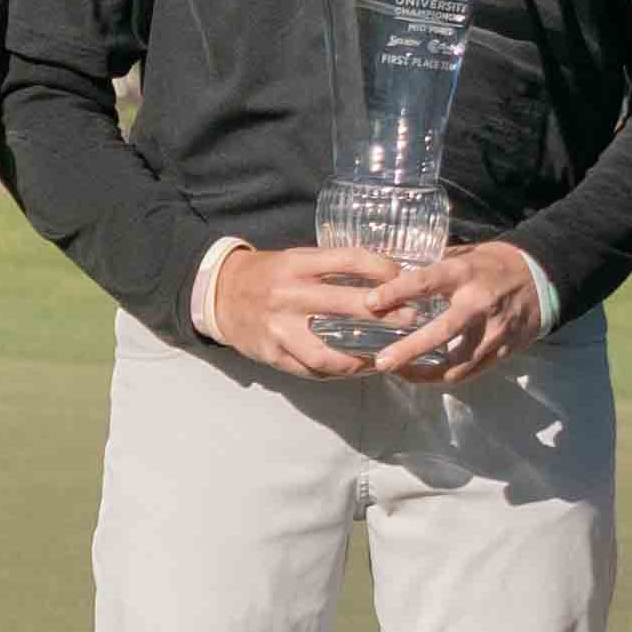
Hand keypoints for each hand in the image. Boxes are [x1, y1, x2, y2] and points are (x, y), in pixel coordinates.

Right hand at [203, 242, 431, 382]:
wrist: (218, 294)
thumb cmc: (266, 274)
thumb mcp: (294, 260)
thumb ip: (330, 268)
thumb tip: (383, 278)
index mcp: (296, 264)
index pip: (349, 260)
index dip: (383, 269)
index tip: (407, 279)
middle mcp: (288, 294)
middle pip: (346, 304)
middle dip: (386, 314)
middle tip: (413, 320)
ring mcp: (278, 328)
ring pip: (327, 350)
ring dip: (362, 357)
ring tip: (386, 358)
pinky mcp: (272, 354)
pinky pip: (311, 369)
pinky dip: (339, 372)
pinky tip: (358, 369)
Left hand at [369, 242, 547, 386]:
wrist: (543, 279)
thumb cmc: (494, 264)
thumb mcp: (465, 254)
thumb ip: (432, 265)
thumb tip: (391, 272)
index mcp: (466, 273)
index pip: (426, 282)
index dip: (396, 292)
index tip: (370, 302)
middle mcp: (480, 303)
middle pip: (442, 331)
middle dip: (410, 349)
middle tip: (381, 361)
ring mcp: (494, 331)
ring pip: (458, 361)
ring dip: (424, 372)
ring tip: (397, 373)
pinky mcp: (504, 350)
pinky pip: (471, 371)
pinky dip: (444, 377)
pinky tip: (422, 375)